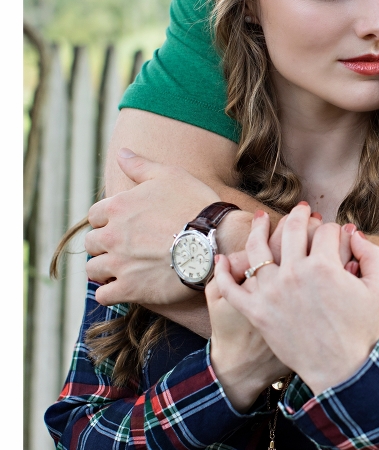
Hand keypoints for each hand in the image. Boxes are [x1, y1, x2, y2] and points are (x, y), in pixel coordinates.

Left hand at [85, 149, 251, 306]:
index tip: (121, 226)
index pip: (94, 215)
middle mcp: (112, 235)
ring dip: (103, 270)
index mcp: (118, 206)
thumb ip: (141, 166)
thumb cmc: (196, 204)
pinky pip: (104, 296)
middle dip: (103, 245)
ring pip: (93, 270)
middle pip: (91, 243)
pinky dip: (109, 294)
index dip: (106, 220)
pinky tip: (121, 289)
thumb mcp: (170, 175)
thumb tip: (121, 153)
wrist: (215, 241)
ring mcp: (119, 263)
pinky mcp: (130, 288)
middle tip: (123, 249)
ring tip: (120, 271)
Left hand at [213, 204, 378, 394]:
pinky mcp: (256, 311)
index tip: (337, 235)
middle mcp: (295, 273)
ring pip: (257, 250)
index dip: (334, 230)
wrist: (340, 369)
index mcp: (325, 266)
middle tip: (302, 210)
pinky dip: (224, 271)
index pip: (326, 232)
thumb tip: (354, 233)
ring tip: (262, 219)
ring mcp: (271, 292)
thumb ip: (373, 255)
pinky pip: (232, 287)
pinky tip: (222, 259)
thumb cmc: (362, 331)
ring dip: (259, 229)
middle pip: (292, 231)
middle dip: (300, 216)